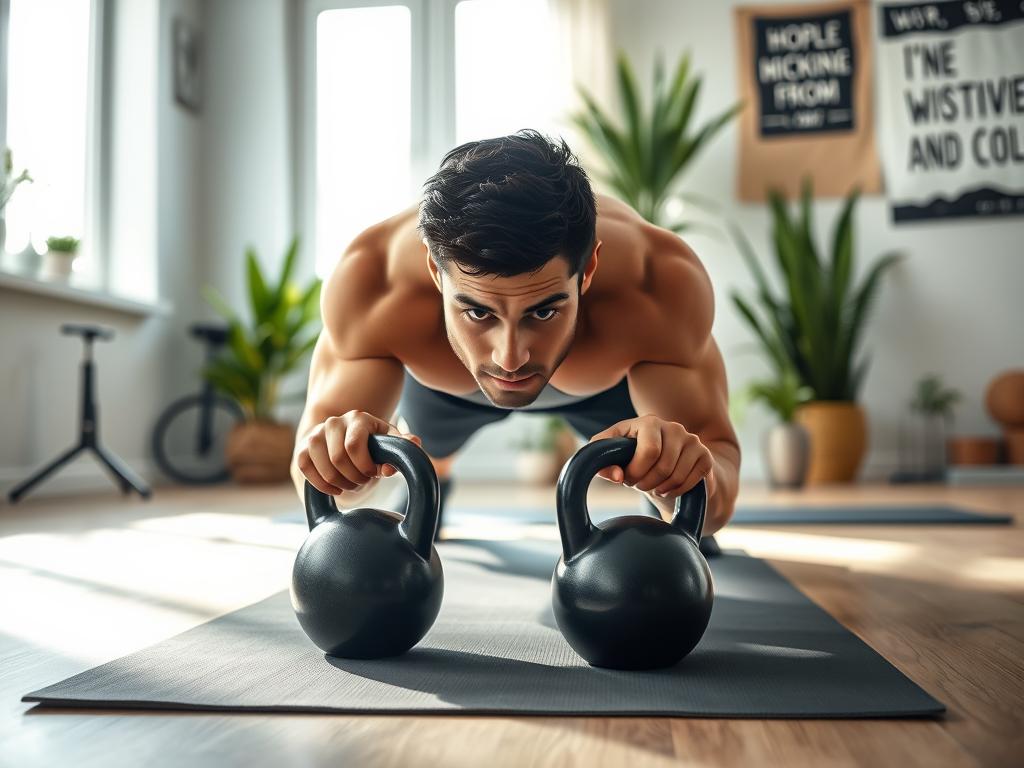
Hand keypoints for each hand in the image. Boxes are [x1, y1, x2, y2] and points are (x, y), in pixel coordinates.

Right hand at [295, 410, 421, 495]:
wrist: (349, 445)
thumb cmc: (375, 447)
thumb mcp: (391, 445)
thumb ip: (403, 446)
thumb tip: (414, 443)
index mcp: (359, 418)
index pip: (354, 445)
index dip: (364, 467)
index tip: (374, 474)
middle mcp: (334, 421)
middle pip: (338, 459)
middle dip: (354, 478)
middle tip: (363, 482)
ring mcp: (315, 434)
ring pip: (323, 467)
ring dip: (340, 483)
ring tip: (351, 484)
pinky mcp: (302, 448)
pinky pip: (306, 469)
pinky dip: (322, 485)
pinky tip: (335, 488)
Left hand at [590, 414, 716, 499]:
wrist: (666, 465)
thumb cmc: (634, 458)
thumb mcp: (612, 456)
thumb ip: (601, 462)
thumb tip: (617, 476)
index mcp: (649, 422)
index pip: (649, 451)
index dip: (636, 472)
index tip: (627, 478)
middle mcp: (673, 427)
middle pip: (663, 467)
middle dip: (646, 483)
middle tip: (639, 485)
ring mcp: (692, 441)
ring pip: (677, 476)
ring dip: (660, 489)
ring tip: (652, 486)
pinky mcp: (706, 457)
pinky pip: (691, 482)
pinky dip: (676, 491)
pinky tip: (667, 489)